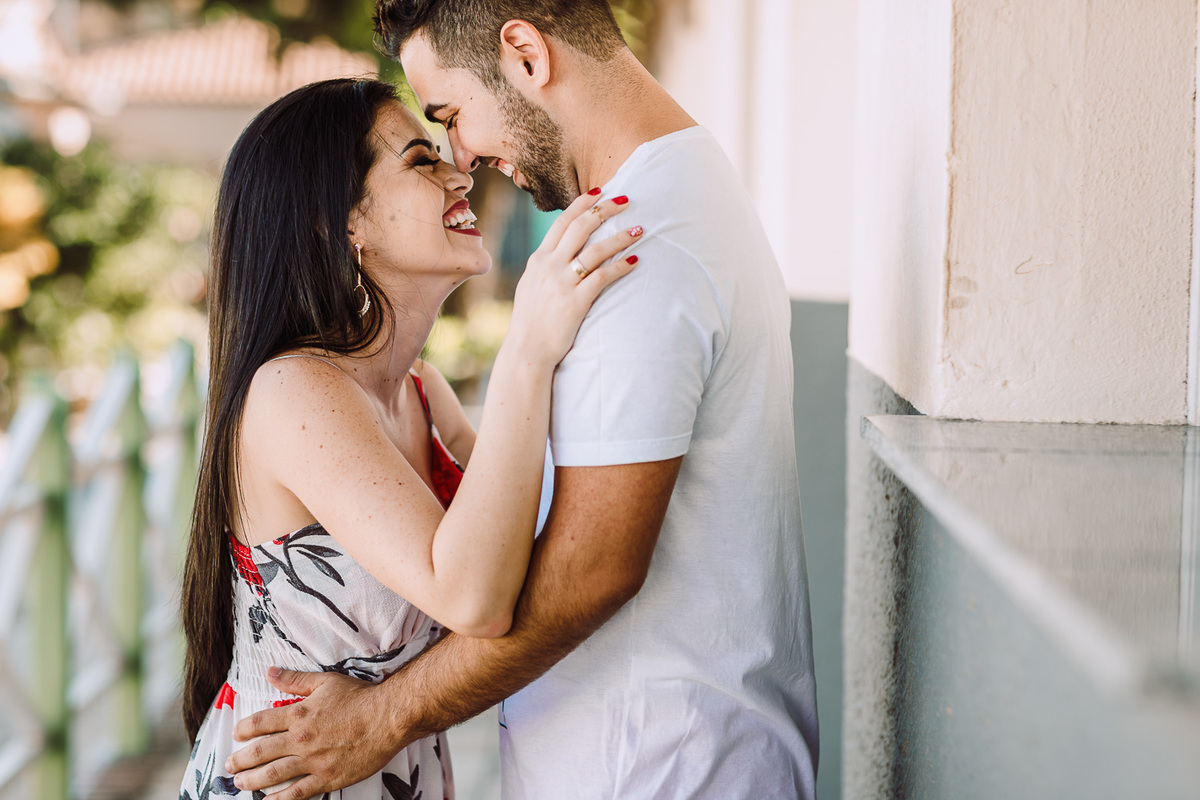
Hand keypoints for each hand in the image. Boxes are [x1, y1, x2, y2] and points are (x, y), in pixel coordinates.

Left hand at [226, 668, 408, 799]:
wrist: (389, 718)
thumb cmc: (361, 698)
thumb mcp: (326, 682)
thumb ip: (295, 679)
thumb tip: (271, 672)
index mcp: (299, 714)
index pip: (261, 722)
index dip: (244, 728)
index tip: (236, 734)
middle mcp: (301, 739)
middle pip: (261, 751)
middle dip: (241, 759)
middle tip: (229, 764)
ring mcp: (313, 761)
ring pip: (273, 774)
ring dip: (252, 780)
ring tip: (240, 783)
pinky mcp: (327, 778)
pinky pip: (297, 793)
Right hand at [505, 190, 641, 366]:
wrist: (527, 350)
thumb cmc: (531, 321)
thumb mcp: (531, 286)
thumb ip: (545, 267)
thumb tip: (559, 254)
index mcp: (539, 259)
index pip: (562, 222)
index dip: (582, 204)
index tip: (599, 192)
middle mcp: (549, 266)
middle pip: (580, 227)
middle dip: (605, 209)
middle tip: (626, 199)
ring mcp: (562, 283)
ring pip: (595, 250)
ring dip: (620, 237)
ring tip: (639, 230)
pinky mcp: (576, 301)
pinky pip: (603, 277)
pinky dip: (621, 266)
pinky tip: (635, 261)